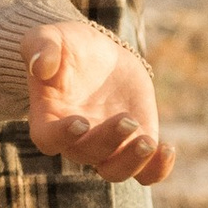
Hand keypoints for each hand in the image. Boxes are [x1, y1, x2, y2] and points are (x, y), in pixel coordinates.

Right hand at [26, 25, 174, 186]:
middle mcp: (76, 140)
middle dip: (109, 140)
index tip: (80, 122)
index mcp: (48, 117)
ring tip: (149, 142)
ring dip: (132, 162)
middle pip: (88, 154)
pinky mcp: (134, 142)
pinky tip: (168, 149)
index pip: (48, 139)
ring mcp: (107, 145)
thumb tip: (41, 66)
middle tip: (127, 119)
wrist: (98, 55)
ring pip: (116, 171)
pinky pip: (146, 171)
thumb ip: (39, 47)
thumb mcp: (49, 36)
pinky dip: (157, 169)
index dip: (62, 136)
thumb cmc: (66, 47)